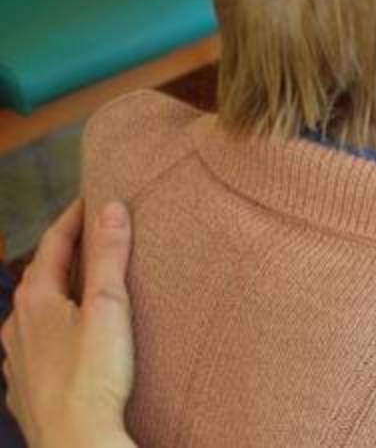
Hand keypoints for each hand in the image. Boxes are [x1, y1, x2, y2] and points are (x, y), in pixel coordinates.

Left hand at [2, 200, 136, 447]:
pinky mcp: (25, 388)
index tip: (93, 199)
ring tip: (78, 289)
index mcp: (36, 300)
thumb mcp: (108, 307)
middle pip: (39, 277)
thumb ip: (110, 256)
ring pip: (32, 315)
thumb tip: (111, 207)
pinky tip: (62, 343)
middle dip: (64, 254)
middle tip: (90, 237)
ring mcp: (17, 359)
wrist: (74, 441)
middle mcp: (17, 325)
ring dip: (54, 295)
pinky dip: (49, 333)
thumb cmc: (93, 376)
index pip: (54, 244)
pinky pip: (33, 349)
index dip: (74, 219)